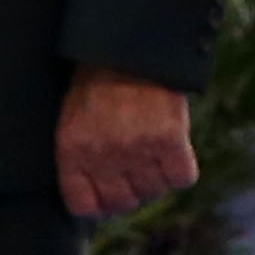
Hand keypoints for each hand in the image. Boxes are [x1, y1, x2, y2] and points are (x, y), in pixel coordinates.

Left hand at [59, 66, 200, 220]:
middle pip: (123, 202)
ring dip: (157, 180)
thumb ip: (82, 158)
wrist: (131, 48)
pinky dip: (182, 170)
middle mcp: (103, 155)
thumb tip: (101, 197)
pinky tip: (174, 152)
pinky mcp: (169, 140)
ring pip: (154, 192)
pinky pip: (182, 178)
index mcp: (72, 151)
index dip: (100, 206)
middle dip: (132, 193)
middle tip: (138, 173)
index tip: (110, 198)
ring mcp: (136, 150)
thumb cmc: (99, 83)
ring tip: (155, 156)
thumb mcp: (74, 120)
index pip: (84, 206)